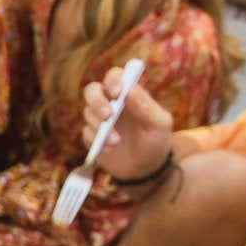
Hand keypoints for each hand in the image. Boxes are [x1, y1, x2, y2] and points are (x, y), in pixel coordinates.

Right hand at [81, 68, 172, 183]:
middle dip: (97, 101)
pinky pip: (86, 132)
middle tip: (108, 115)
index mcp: (129, 94)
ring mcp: (100, 120)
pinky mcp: (92, 137)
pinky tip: (109, 149)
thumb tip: (131, 91)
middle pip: (92, 90)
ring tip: (116, 141)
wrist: (146, 169)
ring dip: (99, 126)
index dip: (113, 80)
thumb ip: (147, 107)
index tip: (117, 93)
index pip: (115, 76)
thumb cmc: (156, 142)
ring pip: (87, 112)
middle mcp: (112, 103)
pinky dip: (96, 140)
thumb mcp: (159, 125)